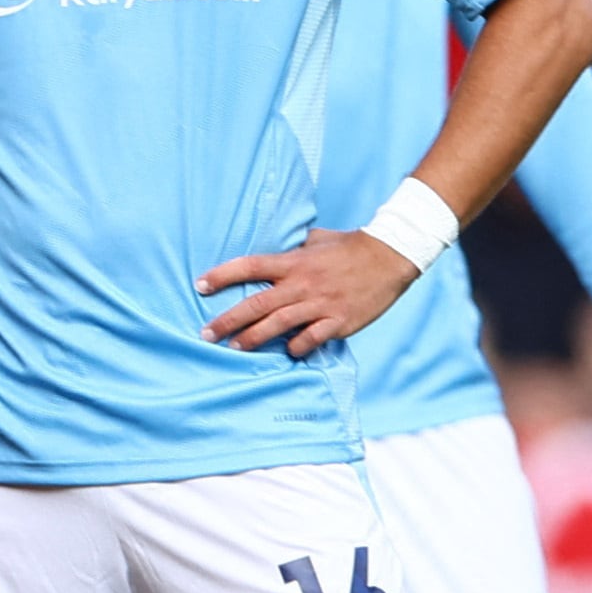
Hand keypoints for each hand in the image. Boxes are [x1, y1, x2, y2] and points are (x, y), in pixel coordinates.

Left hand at [199, 227, 413, 356]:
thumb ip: (293, 249)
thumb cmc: (350, 246)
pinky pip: (311, 340)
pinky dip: (296, 347)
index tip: (200, 286)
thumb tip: (274, 247)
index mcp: (294, 262)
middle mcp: (302, 284)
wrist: (391, 256)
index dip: (222, 275)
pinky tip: (288, 352)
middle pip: (256, 304)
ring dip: (252, 339)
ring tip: (233, 348)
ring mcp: (320, 304)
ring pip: (277, 325)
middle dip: (227, 321)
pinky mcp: (339, 322)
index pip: (249, 266)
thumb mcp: (317, 240)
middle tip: (206, 334)